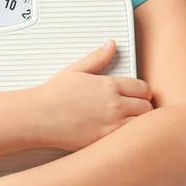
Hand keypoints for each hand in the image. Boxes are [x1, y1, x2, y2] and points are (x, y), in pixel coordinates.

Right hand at [35, 40, 153, 151]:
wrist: (38, 116)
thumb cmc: (53, 95)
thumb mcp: (75, 70)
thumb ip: (97, 58)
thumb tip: (111, 45)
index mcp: (108, 85)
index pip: (143, 88)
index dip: (144, 93)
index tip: (140, 97)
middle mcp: (114, 104)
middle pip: (147, 107)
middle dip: (144, 108)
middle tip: (136, 112)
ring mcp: (110, 124)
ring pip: (142, 125)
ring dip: (139, 124)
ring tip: (130, 125)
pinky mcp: (104, 140)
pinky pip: (128, 139)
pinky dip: (129, 138)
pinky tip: (121, 137)